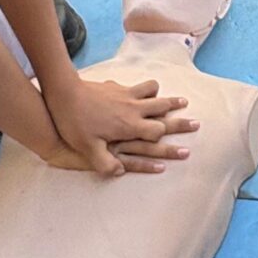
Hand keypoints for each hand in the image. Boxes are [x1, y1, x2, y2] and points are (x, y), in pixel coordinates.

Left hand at [43, 78, 195, 175]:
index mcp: (129, 125)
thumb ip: (106, 164)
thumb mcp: (89, 150)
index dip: (165, 138)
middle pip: (162, 108)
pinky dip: (145, 89)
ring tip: (175, 99)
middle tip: (193, 118)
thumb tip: (119, 172)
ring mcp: (126, 94)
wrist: (64, 93)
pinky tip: (144, 92)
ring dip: (163, 96)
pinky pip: (137, 85)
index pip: (157, 131)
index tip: (179, 145)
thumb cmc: (75, 124)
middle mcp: (133, 108)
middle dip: (178, 114)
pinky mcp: (117, 85)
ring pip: (153, 92)